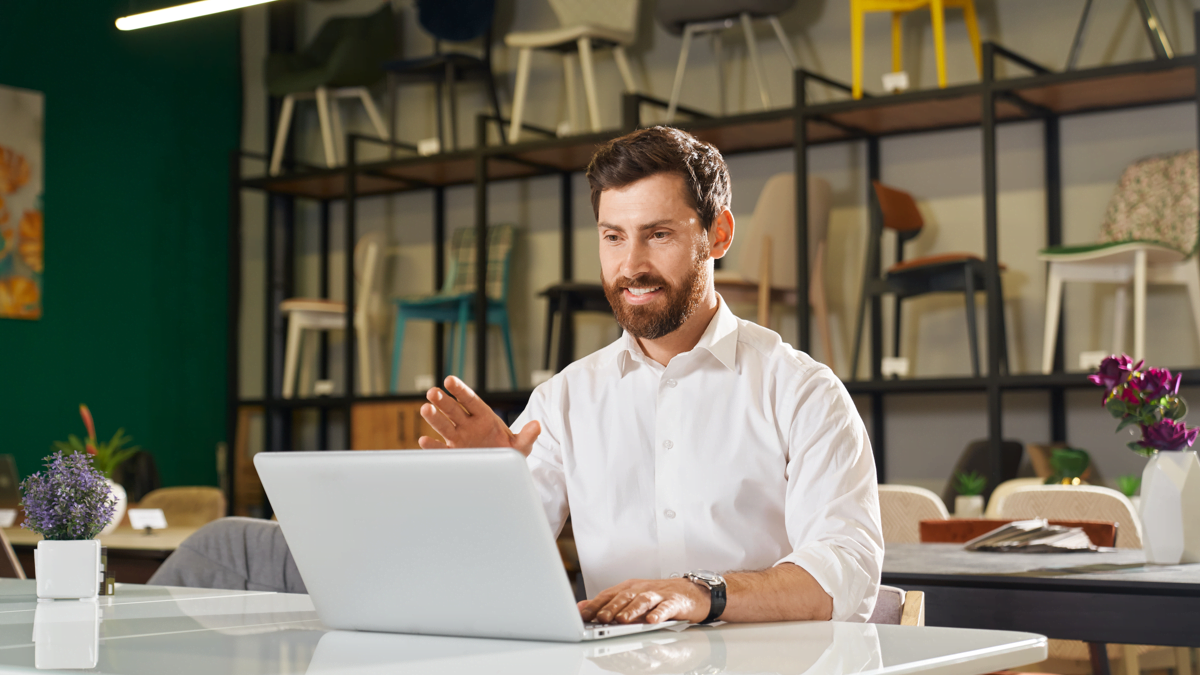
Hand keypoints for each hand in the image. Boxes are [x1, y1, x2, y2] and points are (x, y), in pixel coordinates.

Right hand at [418, 376, 540, 455]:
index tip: (450, 380)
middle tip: (433, 392)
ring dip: (434, 417)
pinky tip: (424, 441)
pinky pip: (442, 449)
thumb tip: (537, 426)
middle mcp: (468, 424)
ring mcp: (459, 438)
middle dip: (443, 401)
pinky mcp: (454, 453)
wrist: (500, 469)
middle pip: (454, 410)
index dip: (460, 390)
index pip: (471, 400)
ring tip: (425, 409)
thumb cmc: (508, 452)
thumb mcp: (521, 445)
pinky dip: (432, 446)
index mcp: (484, 417)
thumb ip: (528, 436)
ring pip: (444, 425)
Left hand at [578, 578, 709, 624]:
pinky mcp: (675, 602)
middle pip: (624, 597)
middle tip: (600, 618)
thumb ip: (607, 603)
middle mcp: (642, 589)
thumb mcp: (631, 597)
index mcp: (629, 588)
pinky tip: (652, 621)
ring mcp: (659, 595)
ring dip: (632, 610)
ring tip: (622, 620)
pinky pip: (666, 608)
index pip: (609, 595)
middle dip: (611, 607)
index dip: (595, 604)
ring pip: (643, 601)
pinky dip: (659, 614)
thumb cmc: (659, 596)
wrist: (691, 591)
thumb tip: (581, 607)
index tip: (583, 615)